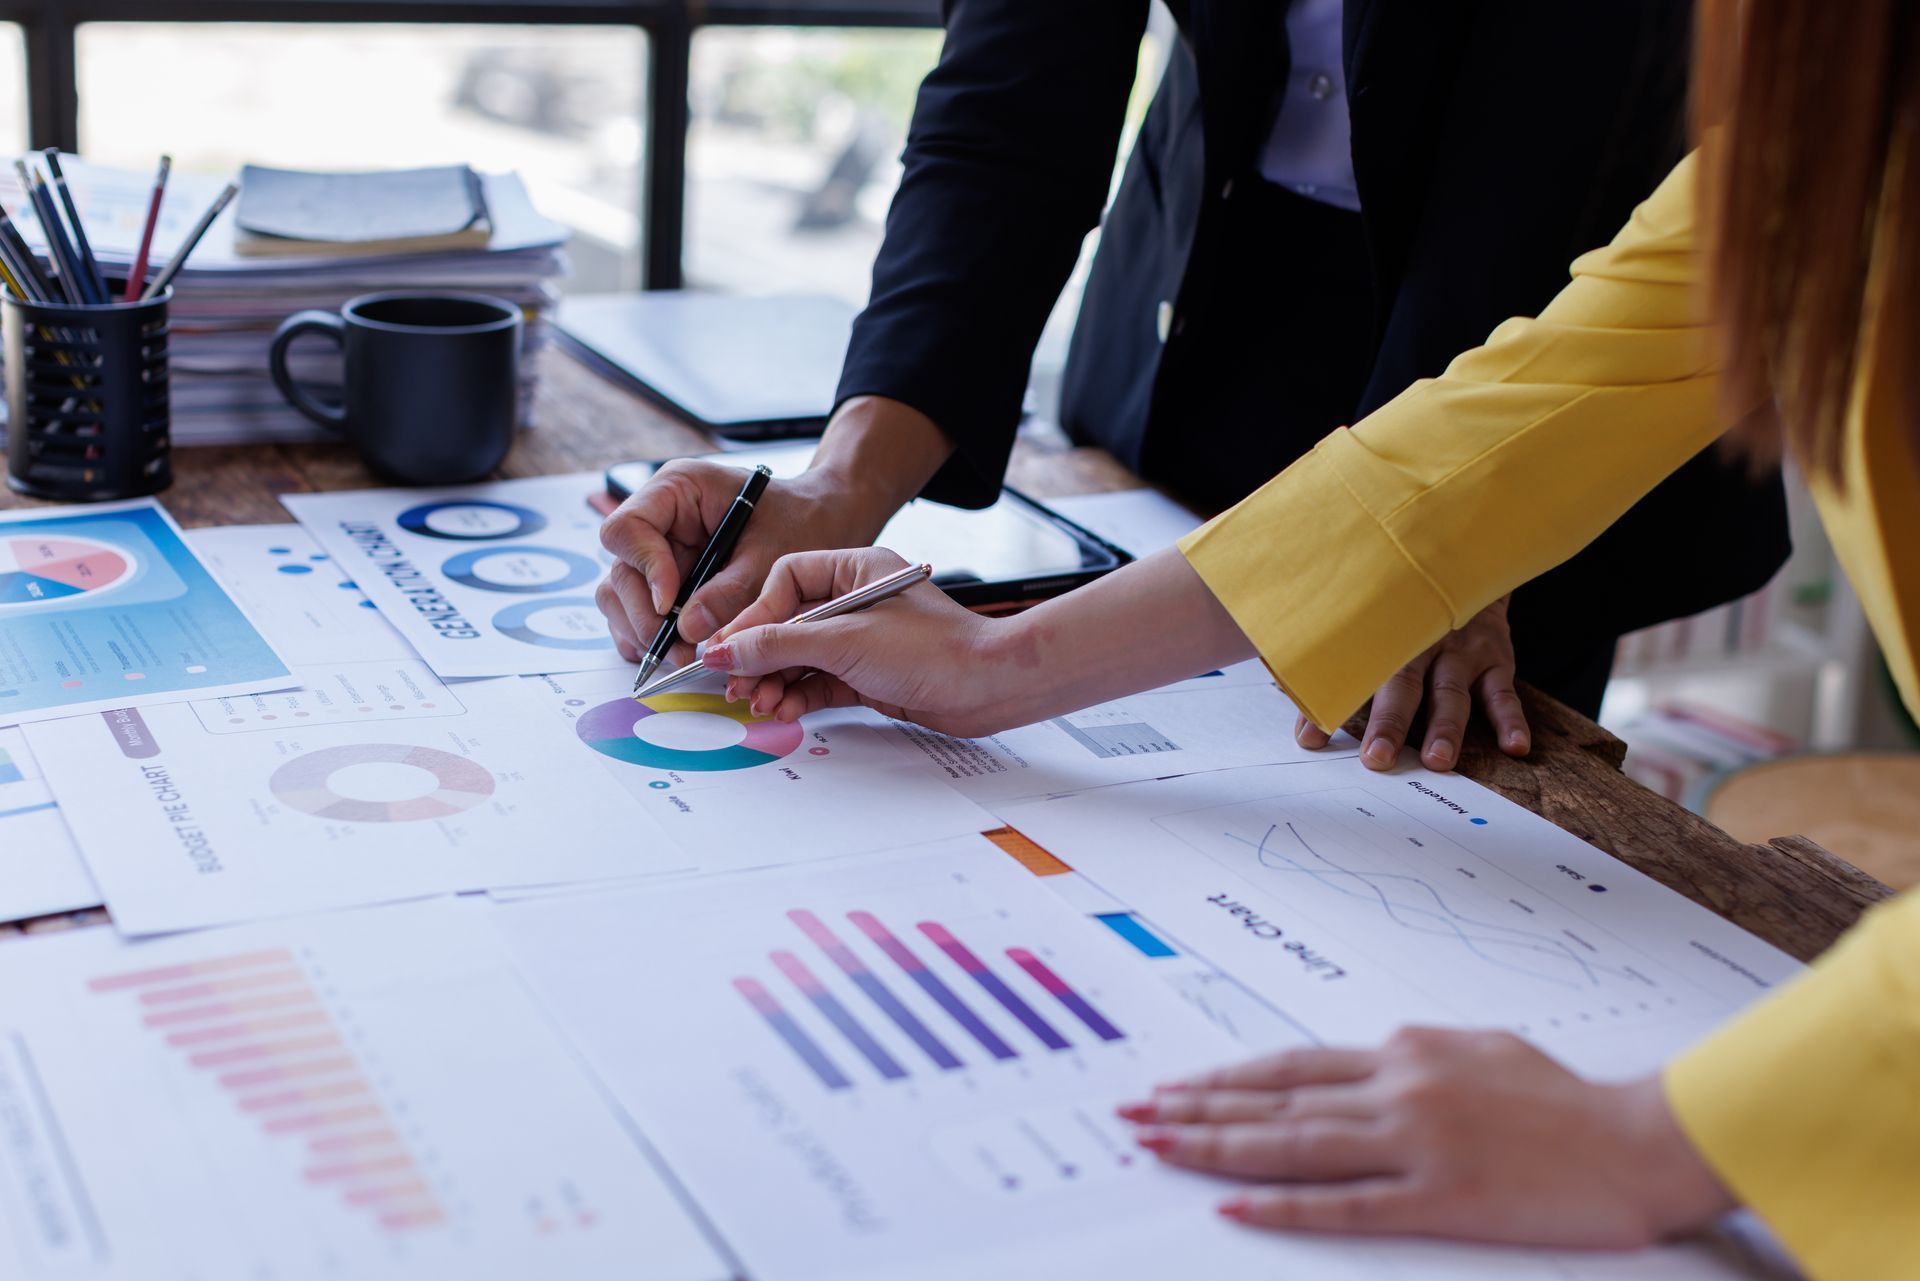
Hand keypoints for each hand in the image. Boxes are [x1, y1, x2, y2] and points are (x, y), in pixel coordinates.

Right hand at [595, 396, 952, 665]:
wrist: (829, 522)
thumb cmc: (806, 521)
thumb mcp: (774, 554)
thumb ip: (730, 592)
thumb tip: (688, 632)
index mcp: (678, 490)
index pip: (627, 530)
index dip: (645, 570)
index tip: (673, 607)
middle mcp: (660, 520)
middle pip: (621, 572)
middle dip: (647, 618)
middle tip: (682, 654)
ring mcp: (660, 553)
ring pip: (622, 598)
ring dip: (647, 636)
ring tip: (685, 660)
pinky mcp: (669, 583)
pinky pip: (642, 616)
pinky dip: (656, 640)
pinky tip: (681, 655)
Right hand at [704, 547, 1036, 737]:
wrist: (989, 687)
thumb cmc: (934, 649)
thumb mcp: (845, 642)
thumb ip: (779, 645)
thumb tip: (725, 650)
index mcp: (855, 569)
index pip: (786, 581)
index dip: (755, 615)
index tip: (730, 646)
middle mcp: (856, 601)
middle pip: (788, 624)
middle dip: (758, 656)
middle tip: (733, 684)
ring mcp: (863, 640)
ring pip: (801, 658)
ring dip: (774, 681)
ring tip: (756, 703)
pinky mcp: (869, 675)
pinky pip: (819, 684)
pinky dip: (798, 697)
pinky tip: (782, 710)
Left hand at [1116, 1028, 1733, 1247]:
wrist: (1642, 1141)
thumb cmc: (1567, 1101)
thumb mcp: (1483, 1050)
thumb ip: (1419, 1055)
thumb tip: (1374, 1051)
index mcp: (1406, 1053)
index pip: (1292, 1066)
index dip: (1228, 1078)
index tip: (1177, 1086)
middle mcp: (1399, 1089)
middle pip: (1276, 1100)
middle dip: (1199, 1107)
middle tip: (1135, 1112)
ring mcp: (1416, 1144)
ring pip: (1294, 1144)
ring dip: (1218, 1146)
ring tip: (1159, 1146)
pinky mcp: (1441, 1197)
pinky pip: (1346, 1206)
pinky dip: (1285, 1206)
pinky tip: (1236, 1205)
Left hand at [1296, 595, 1528, 771]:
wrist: (1464, 563)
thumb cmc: (1403, 607)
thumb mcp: (1368, 620)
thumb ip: (1333, 659)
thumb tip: (1291, 704)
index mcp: (1381, 637)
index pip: (1350, 675)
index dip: (1329, 706)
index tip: (1310, 740)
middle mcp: (1420, 644)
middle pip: (1402, 686)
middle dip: (1389, 723)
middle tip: (1378, 758)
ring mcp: (1460, 652)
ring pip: (1451, 692)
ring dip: (1445, 728)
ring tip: (1439, 760)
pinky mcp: (1495, 659)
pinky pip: (1504, 692)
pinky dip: (1511, 721)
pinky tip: (1515, 747)